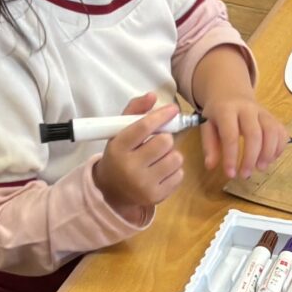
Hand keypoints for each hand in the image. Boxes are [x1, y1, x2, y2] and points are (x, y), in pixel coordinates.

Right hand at [91, 94, 186, 219]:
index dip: (161, 116)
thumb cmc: (119, 156)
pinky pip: (180, 175)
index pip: (143, 127)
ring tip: (160, 158)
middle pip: (164, 142)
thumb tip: (152, 95)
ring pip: (176, 158)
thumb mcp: (119, 133)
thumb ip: (134, 111)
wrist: (112, 192)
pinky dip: (174, 170)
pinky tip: (162, 171)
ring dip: (171, 154)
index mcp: (118, 148)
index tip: (173, 109)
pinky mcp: (157, 196)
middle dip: (165, 138)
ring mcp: (144, 185)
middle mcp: (130, 167)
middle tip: (158, 142)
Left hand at [199, 91, 286, 180]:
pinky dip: (279, 148)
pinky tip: (270, 159)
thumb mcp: (207, 125)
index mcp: (226, 109)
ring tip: (261, 168)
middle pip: (254, 133)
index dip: (231, 156)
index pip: (230, 134)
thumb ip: (209, 145)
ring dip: (268, 153)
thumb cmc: (218, 113)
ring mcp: (263, 112)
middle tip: (245, 174)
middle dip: (251, 157)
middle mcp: (247, 108)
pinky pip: (282, 132)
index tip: (230, 174)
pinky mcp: (273, 117)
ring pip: (272, 131)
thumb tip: (211, 166)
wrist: (230, 92)